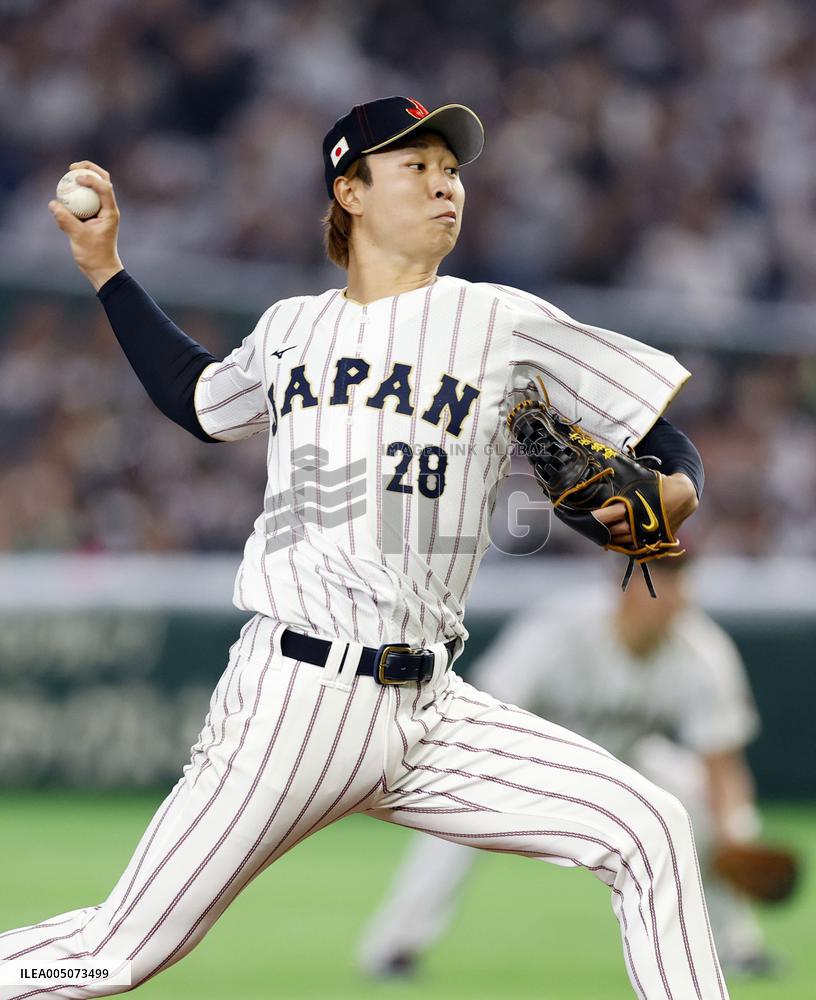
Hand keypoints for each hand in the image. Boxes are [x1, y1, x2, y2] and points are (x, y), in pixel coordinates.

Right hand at [48, 160, 123, 290]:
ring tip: (67, 175)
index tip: (76, 178)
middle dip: (89, 169)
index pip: (105, 187)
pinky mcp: (93, 217)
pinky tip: (63, 195)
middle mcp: (108, 209)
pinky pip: (84, 200)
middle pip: (103, 180)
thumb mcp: (77, 237)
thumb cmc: (94, 255)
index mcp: (110, 212)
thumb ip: (65, 219)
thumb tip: (52, 203)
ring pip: (94, 188)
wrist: (101, 269)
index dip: (91, 178)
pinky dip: (75, 195)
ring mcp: (101, 212)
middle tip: (72, 167)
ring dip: (82, 179)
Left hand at [592, 472, 697, 547]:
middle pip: (613, 530)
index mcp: (635, 505)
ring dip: (610, 537)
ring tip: (601, 531)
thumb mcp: (639, 480)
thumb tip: (597, 484)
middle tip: (591, 525)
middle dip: (601, 528)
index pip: (609, 514)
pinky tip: (614, 538)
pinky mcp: (652, 541)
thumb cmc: (657, 484)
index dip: (597, 517)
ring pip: (621, 540)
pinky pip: (631, 546)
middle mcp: (639, 522)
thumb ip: (621, 487)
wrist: (683, 495)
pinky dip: (622, 543)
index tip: (587, 516)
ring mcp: (646, 534)